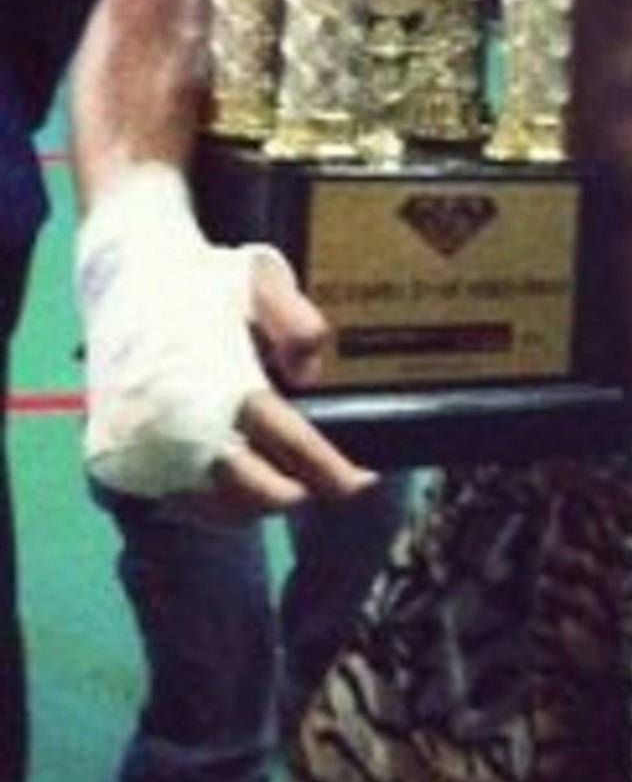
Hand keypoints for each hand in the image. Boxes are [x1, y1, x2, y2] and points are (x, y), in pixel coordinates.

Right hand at [80, 166, 372, 516]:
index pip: (289, 443)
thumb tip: (309, 376)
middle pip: (254, 489)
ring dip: (255, 503)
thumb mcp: (262, 278)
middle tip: (326, 484)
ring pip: (215, 505)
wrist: (121, 276)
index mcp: (222, 380)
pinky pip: (176, 500)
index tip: (361, 482)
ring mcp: (145, 445)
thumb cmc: (204, 279)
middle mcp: (180, 422)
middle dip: (295, 492)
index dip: (329, 471)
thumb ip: (297, 323)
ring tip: (284, 482)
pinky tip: (237, 485)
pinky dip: (211, 502)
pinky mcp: (119, 456)